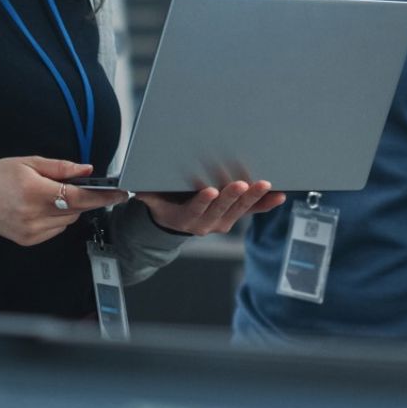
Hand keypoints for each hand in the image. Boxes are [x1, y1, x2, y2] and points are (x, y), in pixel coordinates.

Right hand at [0, 157, 124, 246]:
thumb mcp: (29, 163)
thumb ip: (61, 167)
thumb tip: (86, 169)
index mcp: (35, 192)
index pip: (79, 197)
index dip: (102, 196)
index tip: (119, 193)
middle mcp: (34, 214)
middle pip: (76, 210)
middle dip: (82, 198)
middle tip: (71, 186)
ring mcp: (31, 230)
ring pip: (68, 221)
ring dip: (69, 209)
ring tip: (48, 196)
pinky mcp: (28, 240)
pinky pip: (56, 230)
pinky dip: (57, 219)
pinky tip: (41, 208)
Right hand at [140, 181, 284, 235]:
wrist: (177, 219)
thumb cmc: (166, 202)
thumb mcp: (153, 199)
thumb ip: (146, 192)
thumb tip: (128, 184)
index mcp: (185, 218)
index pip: (194, 209)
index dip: (202, 201)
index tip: (209, 191)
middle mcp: (206, 223)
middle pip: (221, 209)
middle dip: (232, 196)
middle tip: (241, 184)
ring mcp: (222, 221)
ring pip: (239, 210)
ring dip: (253, 198)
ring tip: (264, 185)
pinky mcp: (234, 216)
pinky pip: (252, 212)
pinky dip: (265, 204)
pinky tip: (278, 197)